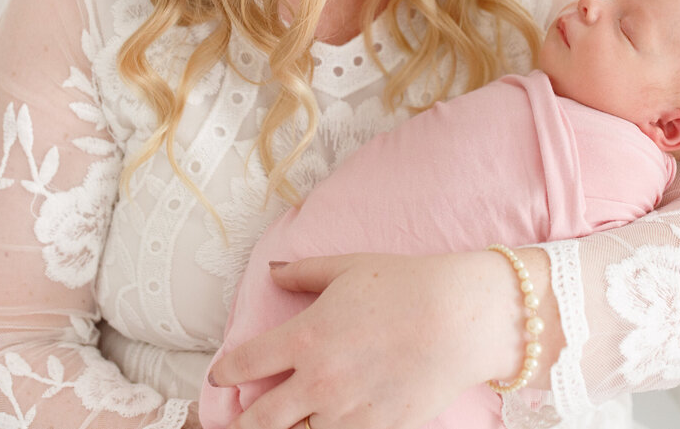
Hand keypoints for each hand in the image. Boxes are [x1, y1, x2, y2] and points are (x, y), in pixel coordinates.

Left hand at [208, 251, 539, 428]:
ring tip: (286, 423)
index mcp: (304, 338)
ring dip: (290, 428)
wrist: (459, 320)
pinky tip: (326, 424)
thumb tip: (273, 271)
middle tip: (231, 426)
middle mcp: (317, 381)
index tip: (221, 377)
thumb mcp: (347, 267)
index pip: (244, 364)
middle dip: (240, 425)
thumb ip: (303, 272)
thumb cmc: (404, 285)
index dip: (226, 372)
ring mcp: (346, 411)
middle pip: (260, 421)